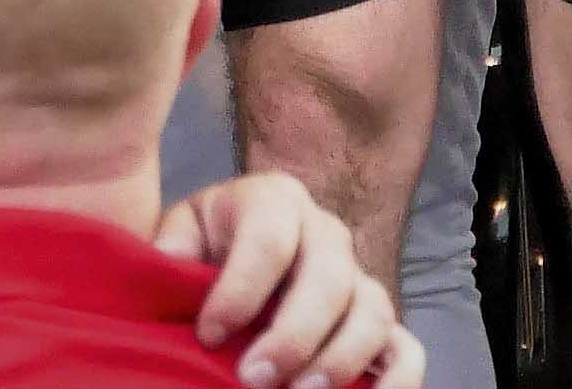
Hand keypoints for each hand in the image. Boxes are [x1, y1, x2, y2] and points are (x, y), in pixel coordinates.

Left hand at [160, 174, 420, 388]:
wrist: (232, 260)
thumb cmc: (204, 249)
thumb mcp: (182, 235)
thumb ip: (174, 249)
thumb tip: (165, 268)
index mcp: (274, 201)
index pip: (269, 237)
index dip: (241, 290)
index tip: (208, 335)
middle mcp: (325, 233)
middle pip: (328, 275)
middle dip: (293, 334)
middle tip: (253, 379)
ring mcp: (358, 277)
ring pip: (371, 310)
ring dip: (339, 360)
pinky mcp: (377, 323)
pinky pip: (405, 350)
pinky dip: (396, 383)